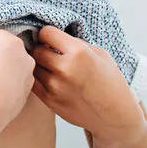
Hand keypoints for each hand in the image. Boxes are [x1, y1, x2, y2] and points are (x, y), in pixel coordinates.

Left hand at [30, 26, 144, 143]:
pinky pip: (32, 82)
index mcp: (79, 53)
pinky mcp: (49, 100)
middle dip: (41, 48)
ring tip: (50, 65)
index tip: (52, 38)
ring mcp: (55, 86)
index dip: (48, 34)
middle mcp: (65, 69)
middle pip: (36, 50)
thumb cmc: (109, 81)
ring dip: (38, 64)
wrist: (114, 115)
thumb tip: (51, 36)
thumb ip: (74, 42)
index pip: (46, 33)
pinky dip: (37, 77)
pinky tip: (48, 77)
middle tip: (48, 51)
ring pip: (32, 66)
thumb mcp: (100, 54)